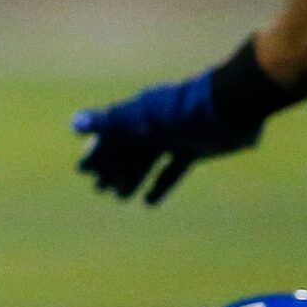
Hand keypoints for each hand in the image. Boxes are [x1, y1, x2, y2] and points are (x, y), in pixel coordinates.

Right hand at [71, 65, 264, 203]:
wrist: (232, 105)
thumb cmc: (183, 110)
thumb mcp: (142, 116)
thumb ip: (109, 120)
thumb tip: (74, 123)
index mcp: (140, 115)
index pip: (111, 134)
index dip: (97, 152)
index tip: (82, 170)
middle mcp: (156, 125)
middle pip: (128, 149)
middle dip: (112, 168)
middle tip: (98, 189)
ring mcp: (176, 137)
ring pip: (148, 160)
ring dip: (133, 177)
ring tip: (119, 197)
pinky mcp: (196, 149)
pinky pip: (173, 169)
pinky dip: (161, 184)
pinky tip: (149, 201)